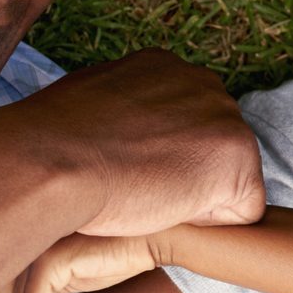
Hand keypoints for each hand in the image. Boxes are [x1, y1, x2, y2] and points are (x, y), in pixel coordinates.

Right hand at [4, 50, 262, 238]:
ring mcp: (225, 116)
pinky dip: (209, 224)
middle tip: (132, 185)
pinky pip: (243, 212)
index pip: (183, 128)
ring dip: (193, 199)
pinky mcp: (238, 158)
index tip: (121, 168)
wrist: (49, 160)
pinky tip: (165, 208)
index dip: (157, 161)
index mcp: (164, 68)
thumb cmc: (50, 145)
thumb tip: (113, 136)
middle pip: (212, 153)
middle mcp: (201, 82)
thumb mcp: (85, 107)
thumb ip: (119, 114)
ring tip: (143, 194)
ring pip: (228, 182)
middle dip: (183, 177)